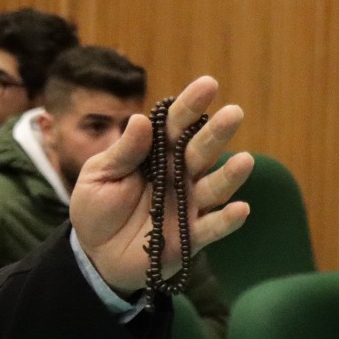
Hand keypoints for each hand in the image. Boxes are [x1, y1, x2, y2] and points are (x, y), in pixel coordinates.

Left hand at [71, 75, 252, 293]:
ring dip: (230, 176)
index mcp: (156, 155)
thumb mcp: (98, 176)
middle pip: (200, 151)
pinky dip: (226, 221)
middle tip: (233, 113)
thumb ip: (122, 152)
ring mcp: (188, 205)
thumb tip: (141, 119)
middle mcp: (179, 176)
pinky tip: (241, 208)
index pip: (176, 126)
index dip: (191, 106)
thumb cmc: (96, 208)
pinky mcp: (190, 237)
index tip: (208, 85)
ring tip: (245, 161)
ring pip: (213, 188)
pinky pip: (211, 228)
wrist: (93, 253)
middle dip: (216, 133)